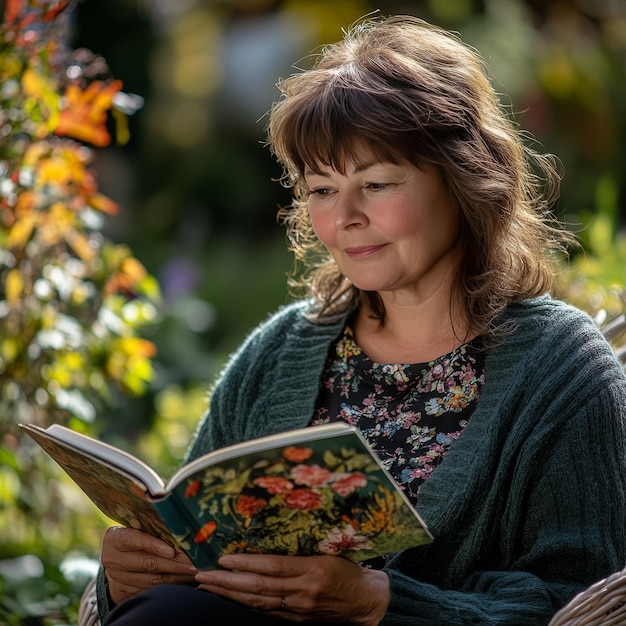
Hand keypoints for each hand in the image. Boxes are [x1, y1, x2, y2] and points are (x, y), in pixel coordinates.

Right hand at [101, 526, 197, 604]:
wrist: (116, 557)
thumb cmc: (134, 534)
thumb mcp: (137, 526)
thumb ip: (153, 525)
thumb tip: (178, 524)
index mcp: (114, 539)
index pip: (133, 540)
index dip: (154, 545)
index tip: (173, 550)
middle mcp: (113, 560)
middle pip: (147, 563)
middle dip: (174, 564)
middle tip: (193, 563)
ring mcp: (118, 578)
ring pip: (151, 580)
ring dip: (175, 577)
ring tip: (193, 573)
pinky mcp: (125, 592)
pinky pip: (151, 590)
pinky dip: (169, 586)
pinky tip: (184, 580)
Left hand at [195, 554, 389, 624]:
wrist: (366, 602)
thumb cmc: (348, 571)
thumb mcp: (327, 553)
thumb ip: (299, 552)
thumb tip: (267, 543)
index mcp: (312, 569)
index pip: (272, 567)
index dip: (246, 564)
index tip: (223, 559)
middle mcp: (303, 591)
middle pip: (258, 588)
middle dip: (226, 582)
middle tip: (203, 575)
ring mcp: (298, 609)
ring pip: (257, 603)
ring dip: (229, 595)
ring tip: (208, 587)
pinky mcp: (297, 620)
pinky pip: (266, 612)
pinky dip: (245, 605)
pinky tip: (230, 599)